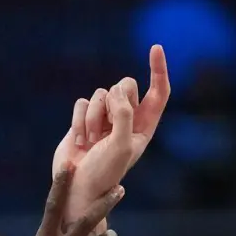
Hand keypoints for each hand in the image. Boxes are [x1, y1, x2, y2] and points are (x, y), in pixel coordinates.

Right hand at [56, 45, 170, 224]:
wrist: (78, 188)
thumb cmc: (104, 173)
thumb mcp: (121, 145)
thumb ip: (123, 115)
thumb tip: (116, 93)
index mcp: (144, 126)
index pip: (158, 92)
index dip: (158, 69)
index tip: (155, 47)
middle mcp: (127, 119)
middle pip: (125, 85)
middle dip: (114, 100)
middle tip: (108, 125)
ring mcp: (104, 118)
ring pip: (100, 93)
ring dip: (93, 116)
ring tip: (92, 140)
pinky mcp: (83, 119)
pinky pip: (81, 102)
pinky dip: (79, 120)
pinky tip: (80, 140)